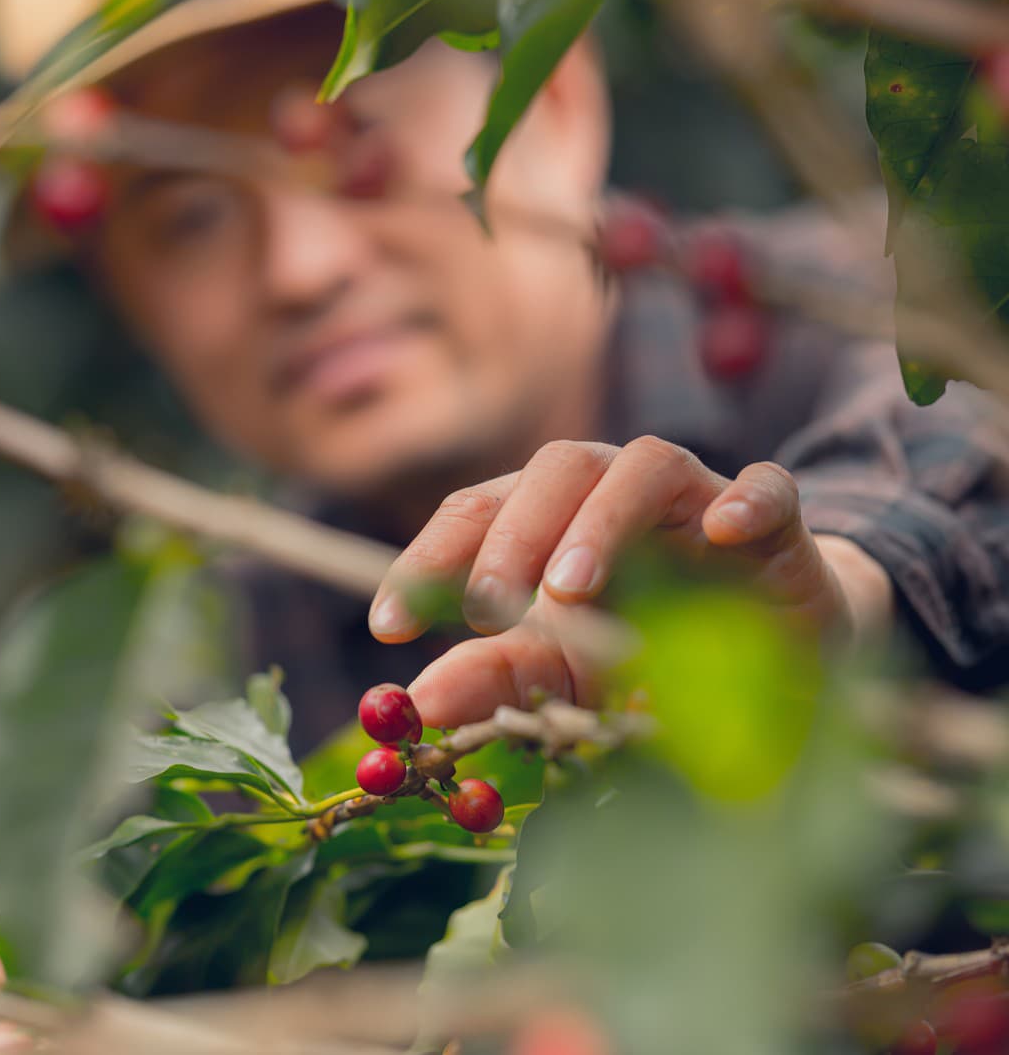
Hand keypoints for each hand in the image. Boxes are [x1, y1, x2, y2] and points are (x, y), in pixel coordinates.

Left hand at [367, 437, 891, 727]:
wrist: (779, 666)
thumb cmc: (653, 659)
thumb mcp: (564, 677)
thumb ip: (497, 679)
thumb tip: (418, 702)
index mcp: (549, 519)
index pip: (476, 512)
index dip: (427, 561)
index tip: (387, 626)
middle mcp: (612, 493)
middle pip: (554, 469)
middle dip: (512, 534)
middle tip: (488, 607)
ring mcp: (696, 499)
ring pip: (642, 464)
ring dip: (600, 519)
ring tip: (569, 590)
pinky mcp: (776, 527)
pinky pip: (768, 487)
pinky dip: (745, 499)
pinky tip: (722, 530)